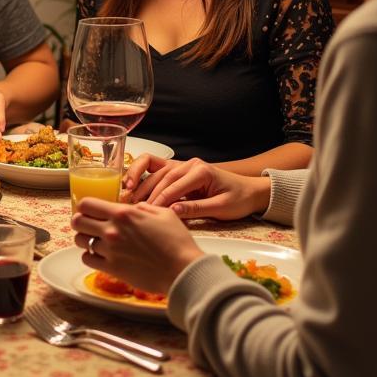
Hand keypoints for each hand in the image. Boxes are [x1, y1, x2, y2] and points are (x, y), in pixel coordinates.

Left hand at [71, 199, 203, 293]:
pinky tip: (100, 256)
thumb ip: (142, 207)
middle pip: (76, 221)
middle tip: (88, 225)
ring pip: (80, 241)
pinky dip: (90, 257)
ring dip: (85, 240)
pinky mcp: (112, 269)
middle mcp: (112, 230)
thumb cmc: (177, 241)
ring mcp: (110, 250)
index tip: (90, 211)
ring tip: (95, 241)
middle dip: (80, 222)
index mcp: (122, 213)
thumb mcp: (163, 213)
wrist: (183, 270)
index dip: (85, 206)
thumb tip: (133, 207)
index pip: (86, 204)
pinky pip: (87, 260)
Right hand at [124, 156, 270, 219]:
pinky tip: (132, 186)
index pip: (174, 185)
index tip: (147, 212)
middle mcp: (189, 164)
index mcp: (201, 171)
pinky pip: (155, 169)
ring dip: (139, 183)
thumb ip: (197, 209)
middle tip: (131, 205)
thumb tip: (173, 211)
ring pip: (154, 171)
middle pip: (160, 175)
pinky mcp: (178, 169)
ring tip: (126, 197)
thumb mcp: (221, 208)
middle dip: (145, 191)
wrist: (250, 192)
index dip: (159, 199)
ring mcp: (182, 165)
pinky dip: (142, 175)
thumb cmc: (238, 200)